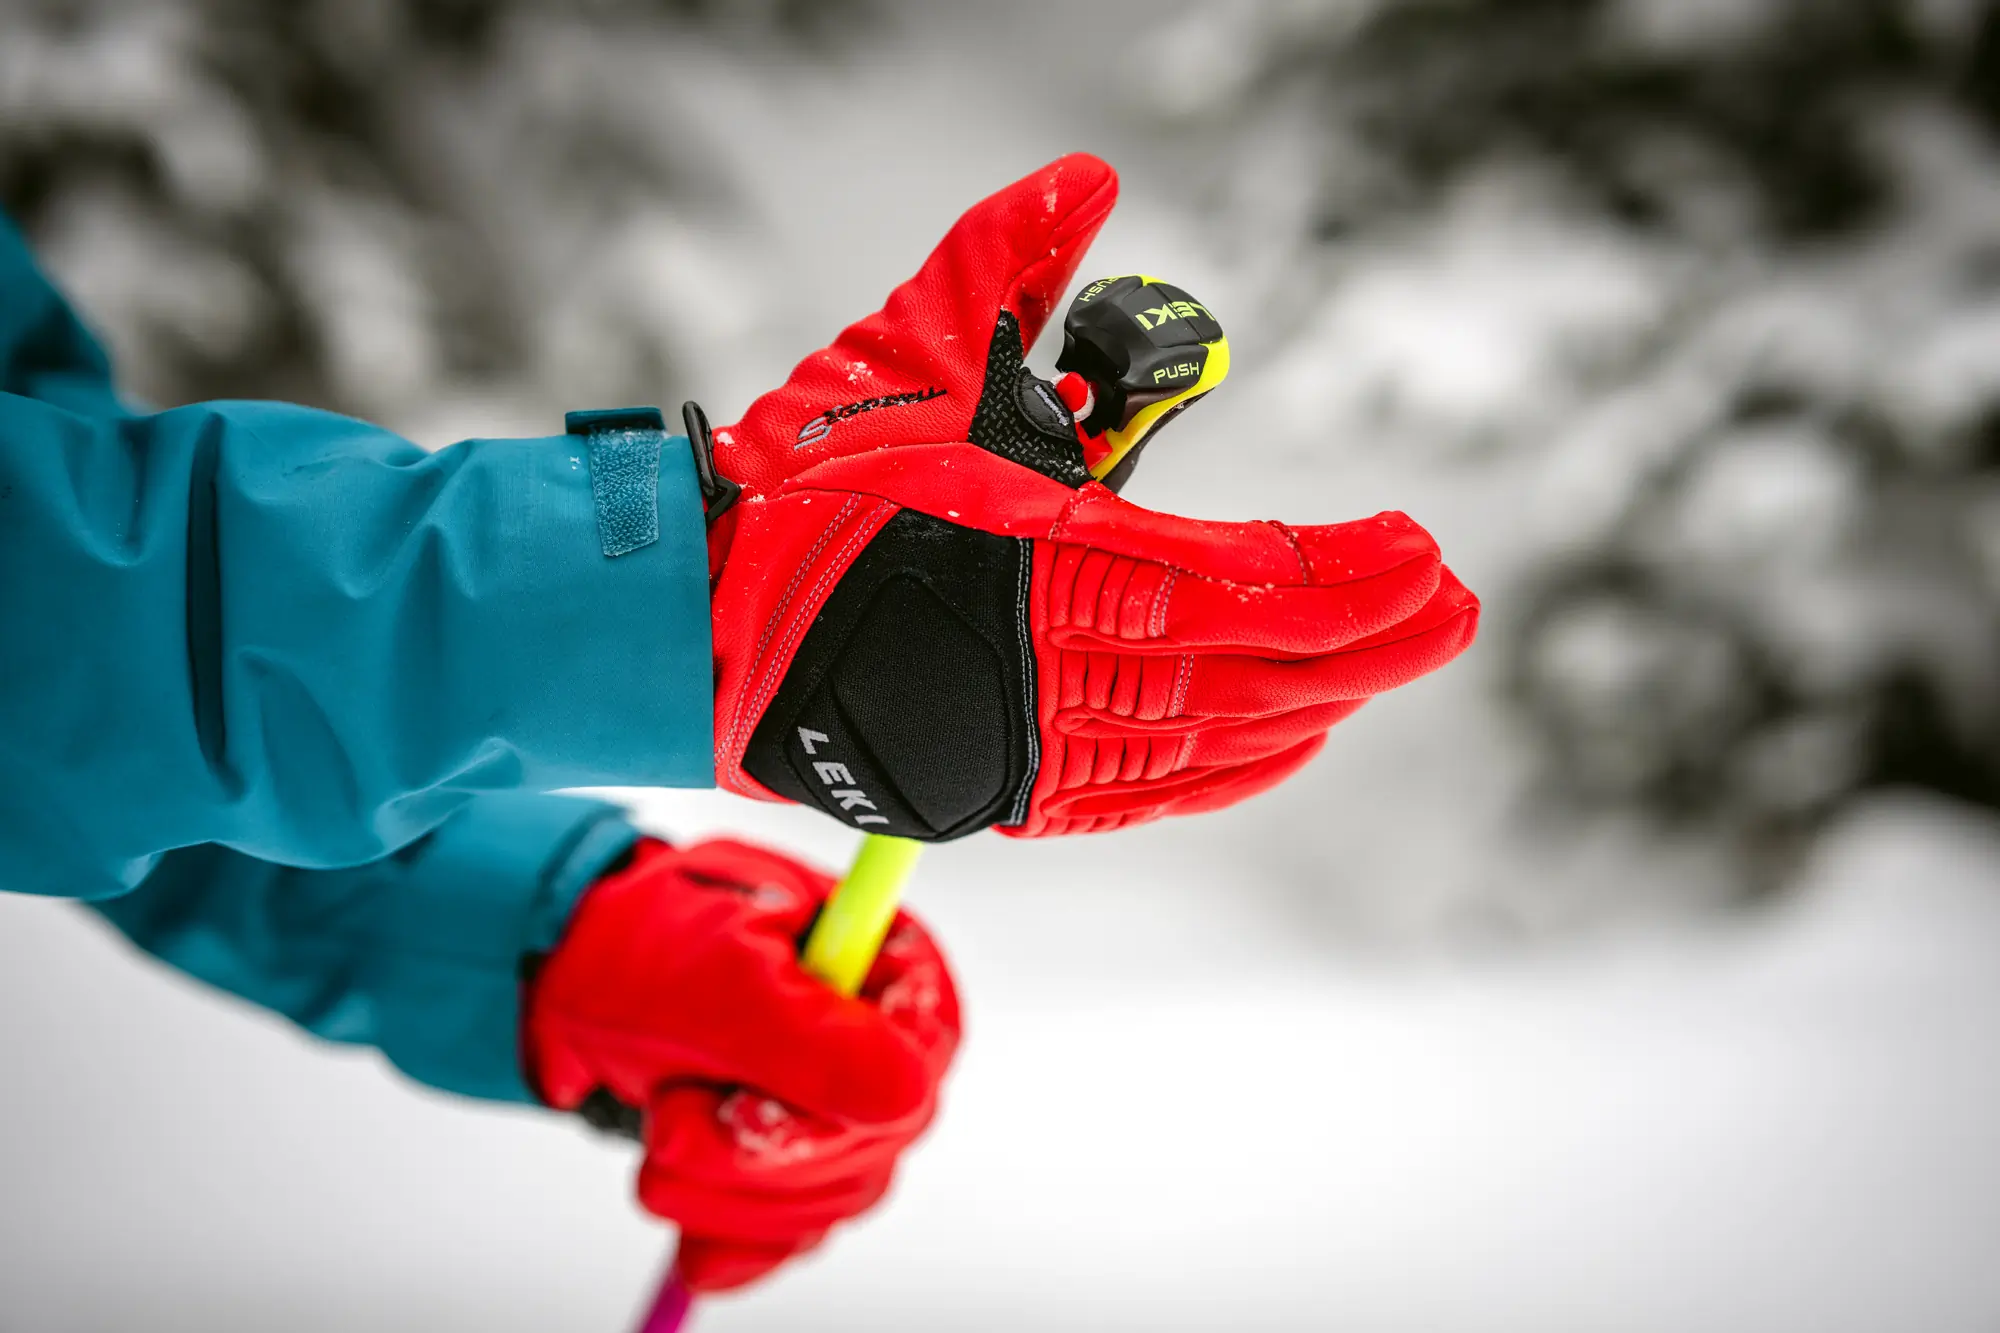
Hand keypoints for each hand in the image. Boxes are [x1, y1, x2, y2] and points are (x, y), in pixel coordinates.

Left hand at [524, 838, 960, 1291]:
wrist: (571, 973)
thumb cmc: (645, 943)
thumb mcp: (723, 977)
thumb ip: (816, 1037)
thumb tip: (907, 1092)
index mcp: (886, 964)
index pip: (918, 1057)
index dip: (840, 1103)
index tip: (743, 1102)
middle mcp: (878, 1039)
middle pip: (871, 1144)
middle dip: (756, 1154)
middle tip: (670, 1119)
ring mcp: (842, 1108)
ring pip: (828, 1200)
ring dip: (726, 1191)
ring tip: (659, 1132)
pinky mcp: (797, 1166)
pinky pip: (793, 1235)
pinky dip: (733, 1239)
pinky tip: (691, 1234)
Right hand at [705, 153, 1477, 839]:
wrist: (696, 622)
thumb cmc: (802, 490)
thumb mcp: (909, 349)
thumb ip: (1008, 260)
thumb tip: (1084, 178)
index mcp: (1050, 560)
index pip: (1239, 580)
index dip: (1343, 573)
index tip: (1419, 548)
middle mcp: (1056, 665)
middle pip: (1256, 671)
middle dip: (1371, 642)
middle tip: (1451, 610)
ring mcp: (1035, 741)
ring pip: (1217, 737)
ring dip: (1319, 699)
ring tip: (1392, 658)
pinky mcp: (1009, 785)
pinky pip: (1155, 791)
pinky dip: (1236, 766)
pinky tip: (1288, 739)